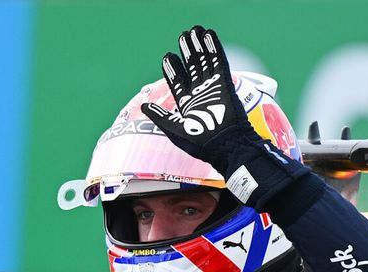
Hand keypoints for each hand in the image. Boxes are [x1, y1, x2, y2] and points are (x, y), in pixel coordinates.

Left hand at [140, 27, 248, 173]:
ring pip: (204, 61)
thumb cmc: (201, 143)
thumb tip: (142, 106)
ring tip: (194, 30)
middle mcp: (199, 92)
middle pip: (192, 66)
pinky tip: (209, 35)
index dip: (172, 68)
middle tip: (183, 36)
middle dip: (187, 51)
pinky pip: (218, 62)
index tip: (167, 56)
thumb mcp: (175, 130)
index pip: (177, 80)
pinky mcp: (225, 83)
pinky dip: (214, 48)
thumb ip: (160, 116)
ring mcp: (212, 86)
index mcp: (187, 103)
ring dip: (199, 46)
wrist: (226, 145)